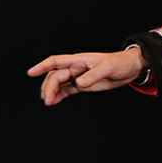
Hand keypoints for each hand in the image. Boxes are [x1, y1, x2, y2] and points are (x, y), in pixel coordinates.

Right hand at [27, 46, 145, 105]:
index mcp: (79, 60)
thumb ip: (92, 75)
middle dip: (49, 87)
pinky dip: (59, 95)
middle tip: (47, 99)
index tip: (31, 73)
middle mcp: (76, 68)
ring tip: (48, 102)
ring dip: (52, 92)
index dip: (42, 66)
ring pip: (59, 84)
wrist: (130, 68)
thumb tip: (78, 83)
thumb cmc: (119, 63)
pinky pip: (67, 90)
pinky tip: (53, 102)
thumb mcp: (108, 68)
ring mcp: (78, 76)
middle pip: (55, 76)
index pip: (56, 61)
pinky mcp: (83, 85)